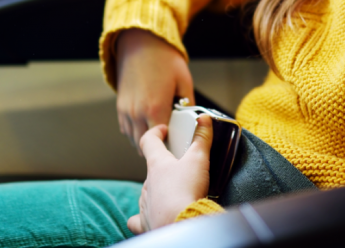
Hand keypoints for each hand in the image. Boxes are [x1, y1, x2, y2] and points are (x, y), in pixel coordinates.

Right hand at [115, 29, 194, 153]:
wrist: (140, 42)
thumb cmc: (162, 59)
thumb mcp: (183, 80)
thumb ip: (188, 104)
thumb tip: (192, 118)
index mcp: (155, 109)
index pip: (162, 142)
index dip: (172, 146)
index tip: (179, 144)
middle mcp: (138, 113)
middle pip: (146, 145)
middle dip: (159, 147)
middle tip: (170, 144)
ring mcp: (126, 111)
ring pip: (134, 139)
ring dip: (146, 142)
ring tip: (159, 137)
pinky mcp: (120, 107)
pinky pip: (126, 129)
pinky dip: (135, 132)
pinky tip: (146, 127)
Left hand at [126, 114, 212, 233]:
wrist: (180, 224)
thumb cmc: (186, 192)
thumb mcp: (198, 160)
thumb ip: (201, 139)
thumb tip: (204, 120)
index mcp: (157, 165)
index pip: (149, 141)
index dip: (156, 133)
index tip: (162, 130)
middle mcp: (148, 183)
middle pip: (152, 169)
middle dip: (164, 166)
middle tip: (180, 165)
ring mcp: (146, 202)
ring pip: (149, 191)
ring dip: (159, 189)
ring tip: (175, 191)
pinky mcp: (147, 221)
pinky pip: (141, 216)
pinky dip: (146, 214)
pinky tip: (153, 214)